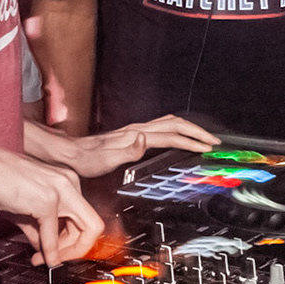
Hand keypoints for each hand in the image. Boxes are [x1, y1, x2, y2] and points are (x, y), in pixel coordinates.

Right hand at [0, 143, 103, 264]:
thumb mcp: (25, 209)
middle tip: (56, 261)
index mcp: (66, 182)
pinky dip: (50, 251)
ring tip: (45, 259)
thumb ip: (40, 230)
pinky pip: (53, 235)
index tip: (63, 253)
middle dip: (75, 250)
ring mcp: (61, 190)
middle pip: (92, 226)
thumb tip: (47, 251)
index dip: (76, 241)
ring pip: (85, 230)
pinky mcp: (47, 200)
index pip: (85, 218)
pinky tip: (42, 257)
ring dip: (65, 252)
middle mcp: (69, 183)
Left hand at [29, 115, 218, 177]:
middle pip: (175, 123)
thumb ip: (126, 149)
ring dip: (189, 129)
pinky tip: (178, 138)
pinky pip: (162, 128)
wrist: (71, 154)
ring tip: (202, 138)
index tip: (208, 147)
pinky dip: (177, 131)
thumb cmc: (86, 160)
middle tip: (213, 141)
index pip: (172, 134)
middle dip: (197, 131)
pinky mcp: (133, 135)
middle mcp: (138, 129)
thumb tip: (144, 139)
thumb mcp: (105, 159)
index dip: (192, 140)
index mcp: (137, 134)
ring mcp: (136, 130)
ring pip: (170, 123)